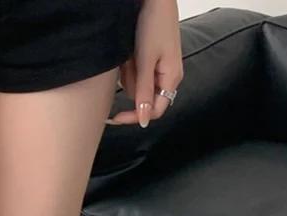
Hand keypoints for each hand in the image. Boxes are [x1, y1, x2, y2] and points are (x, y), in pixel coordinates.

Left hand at [107, 0, 182, 127]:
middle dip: (130, 82)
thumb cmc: (154, 24)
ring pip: (135, 84)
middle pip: (142, 97)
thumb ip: (144, 92)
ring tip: (130, 52)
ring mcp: (159, 67)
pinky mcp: (150, 59)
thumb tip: (145, 120)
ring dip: (128, 71)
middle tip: (128, 62)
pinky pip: (135, 71)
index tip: (115, 117)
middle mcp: (167, 76)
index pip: (154, 111)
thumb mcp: (146, 60)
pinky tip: (129, 50)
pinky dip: (128, 63)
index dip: (134, 116)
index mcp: (171, 79)